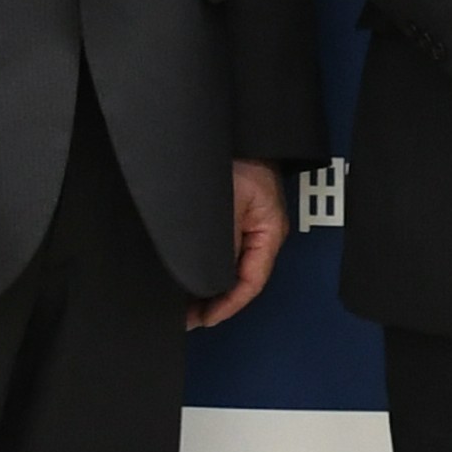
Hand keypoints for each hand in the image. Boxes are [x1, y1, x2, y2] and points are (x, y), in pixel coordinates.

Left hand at [195, 160, 287, 326]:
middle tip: (185, 318)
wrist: (236, 132)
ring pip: (228, 269)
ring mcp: (246, 228)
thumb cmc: (239, 158)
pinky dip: (203, 269)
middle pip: (240, 280)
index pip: (250, 282)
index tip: (203, 319)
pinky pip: (221, 253)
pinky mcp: (231, 220)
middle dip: (214, 302)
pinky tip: (186, 277)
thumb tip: (208, 277)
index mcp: (269, 233)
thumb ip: (223, 241)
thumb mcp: (229, 204)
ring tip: (182, 305)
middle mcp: (260, 235)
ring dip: (206, 287)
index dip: (227, 305)